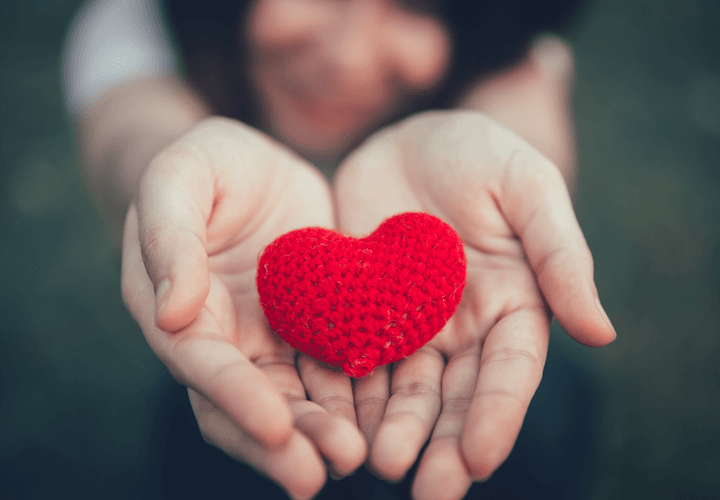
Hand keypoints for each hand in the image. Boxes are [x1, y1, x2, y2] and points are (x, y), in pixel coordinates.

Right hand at [121, 118, 365, 498]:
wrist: (250, 167)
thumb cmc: (204, 165)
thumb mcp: (179, 177)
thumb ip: (168, 237)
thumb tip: (170, 313)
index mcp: (177, 308)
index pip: (201, 362)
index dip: (233, 396)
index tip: (273, 427)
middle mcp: (221, 338)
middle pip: (247, 401)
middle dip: (279, 440)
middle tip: (318, 474)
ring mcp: (268, 339)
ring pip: (294, 397)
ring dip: (321, 430)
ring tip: (359, 457)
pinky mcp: (312, 328)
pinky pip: (333, 368)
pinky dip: (354, 396)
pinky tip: (385, 416)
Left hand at [334, 111, 615, 499]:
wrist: (409, 138)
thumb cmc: (479, 153)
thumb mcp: (528, 187)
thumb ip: (561, 255)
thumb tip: (601, 333)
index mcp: (512, 306)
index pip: (509, 373)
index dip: (497, 415)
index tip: (479, 458)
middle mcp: (462, 329)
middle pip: (454, 397)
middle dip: (442, 445)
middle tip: (425, 493)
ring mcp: (410, 324)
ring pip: (402, 389)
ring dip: (392, 430)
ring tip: (377, 466)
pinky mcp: (362, 311)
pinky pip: (352, 357)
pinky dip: (347, 391)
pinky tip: (333, 420)